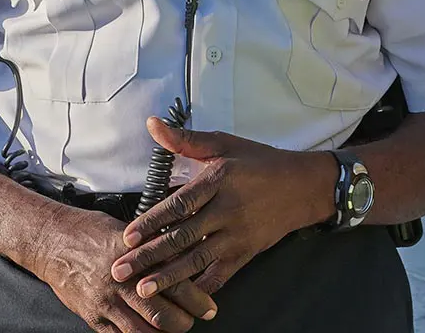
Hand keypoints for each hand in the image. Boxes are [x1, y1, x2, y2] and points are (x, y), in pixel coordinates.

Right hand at [29, 203, 217, 332]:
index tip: (209, 307)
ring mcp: (106, 302)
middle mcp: (123, 282)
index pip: (176, 284)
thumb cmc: (91, 232)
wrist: (51, 241)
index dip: (197, 300)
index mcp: (137, 257)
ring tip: (174, 329)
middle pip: (163, 314)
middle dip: (184, 322)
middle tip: (194, 320)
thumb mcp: (129, 234)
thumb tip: (185, 258)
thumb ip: (154, 250)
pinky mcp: (93, 316)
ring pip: (142, 331)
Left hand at [110, 119, 333, 310]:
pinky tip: (181, 299)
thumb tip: (153, 125)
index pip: (180, 204)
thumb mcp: (225, 144)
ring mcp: (238, 234)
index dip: (153, 221)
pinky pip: (221, 275)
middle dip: (149, 255)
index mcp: (219, 180)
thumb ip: (186, 140)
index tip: (128, 236)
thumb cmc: (260, 163)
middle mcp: (228, 210)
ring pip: (198, 259)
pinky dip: (201, 288)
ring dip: (168, 276)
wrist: (303, 186)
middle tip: (120, 270)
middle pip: (183, 236)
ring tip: (142, 289)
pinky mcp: (246, 252)